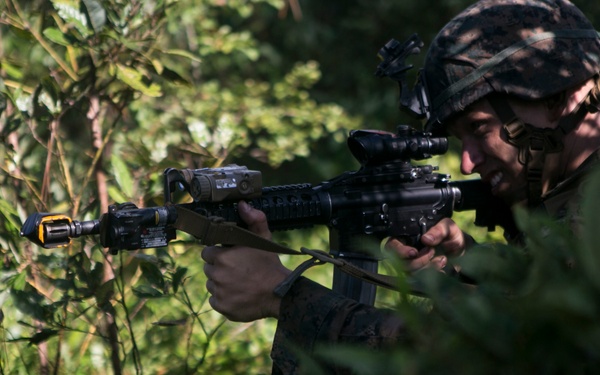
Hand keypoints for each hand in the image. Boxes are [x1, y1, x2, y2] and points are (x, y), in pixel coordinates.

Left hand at [201, 201, 290, 321]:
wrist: (280, 293)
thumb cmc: (270, 264)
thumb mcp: (264, 238)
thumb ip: (253, 219)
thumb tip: (242, 204)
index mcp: (222, 256)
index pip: (208, 252)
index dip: (218, 253)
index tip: (230, 255)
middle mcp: (217, 275)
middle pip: (208, 268)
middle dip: (219, 267)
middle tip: (235, 269)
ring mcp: (219, 292)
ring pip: (211, 284)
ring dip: (220, 282)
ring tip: (238, 281)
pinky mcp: (222, 307)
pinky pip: (216, 300)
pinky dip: (224, 298)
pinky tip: (238, 293)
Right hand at [385, 218, 473, 271]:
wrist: (463, 251)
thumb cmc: (452, 236)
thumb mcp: (448, 228)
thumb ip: (438, 230)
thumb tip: (425, 239)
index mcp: (407, 237)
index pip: (392, 246)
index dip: (399, 251)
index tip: (414, 252)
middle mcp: (406, 252)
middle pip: (400, 262)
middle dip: (417, 260)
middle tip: (432, 252)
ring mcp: (413, 266)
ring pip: (410, 273)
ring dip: (426, 268)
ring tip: (442, 259)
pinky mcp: (421, 276)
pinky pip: (421, 280)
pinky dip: (433, 274)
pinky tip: (443, 268)